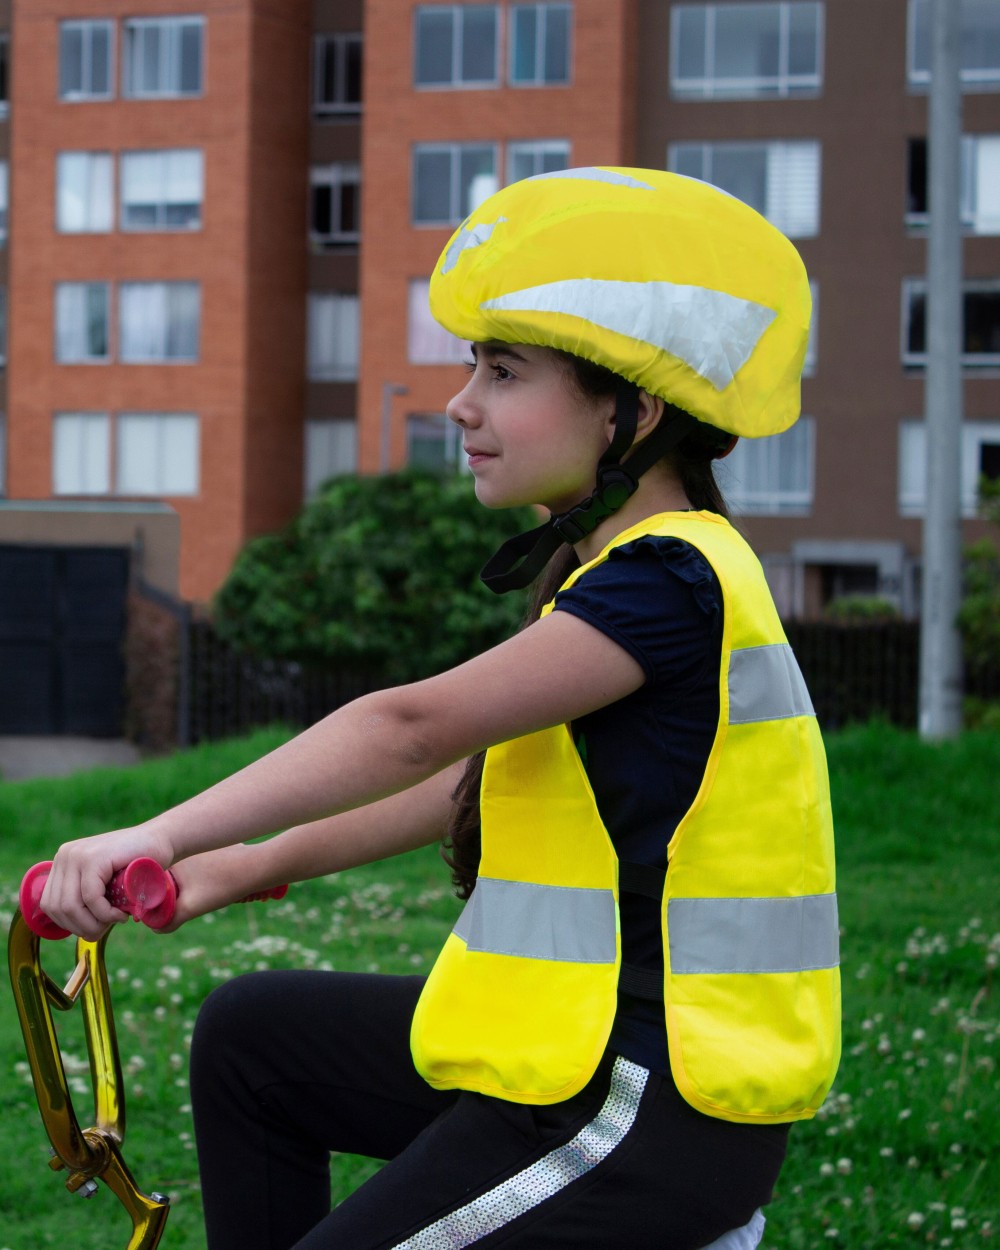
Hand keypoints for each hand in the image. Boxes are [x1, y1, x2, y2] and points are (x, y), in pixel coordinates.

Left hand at [39, 827, 173, 941]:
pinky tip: (120, 915)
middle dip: (82, 927)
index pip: (49, 905)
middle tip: (105, 930)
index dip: (70, 925)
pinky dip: (105, 914)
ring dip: (93, 923)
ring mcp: (78, 855)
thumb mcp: (103, 882)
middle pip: (58, 908)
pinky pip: (91, 898)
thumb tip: (73, 930)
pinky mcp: (95, 858)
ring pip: (71, 906)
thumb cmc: (137, 866)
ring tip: (114, 921)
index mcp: (63, 861)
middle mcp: (65, 855)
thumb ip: (85, 897)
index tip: (94, 928)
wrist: (162, 840)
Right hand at [154, 845, 261, 931]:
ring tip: (211, 891)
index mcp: (172, 860)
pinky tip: (220, 882)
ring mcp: (200, 846)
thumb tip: (155, 929)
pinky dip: (207, 876)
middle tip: (196, 902)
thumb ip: (169, 920)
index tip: (172, 910)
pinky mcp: (216, 847)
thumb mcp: (191, 908)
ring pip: (188, 874)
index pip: (154, 885)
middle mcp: (183, 849)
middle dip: (179, 895)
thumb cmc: (223, 886)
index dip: (158, 901)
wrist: (258, 867)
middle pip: (172, 880)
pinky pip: (203, 867)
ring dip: (193, 887)